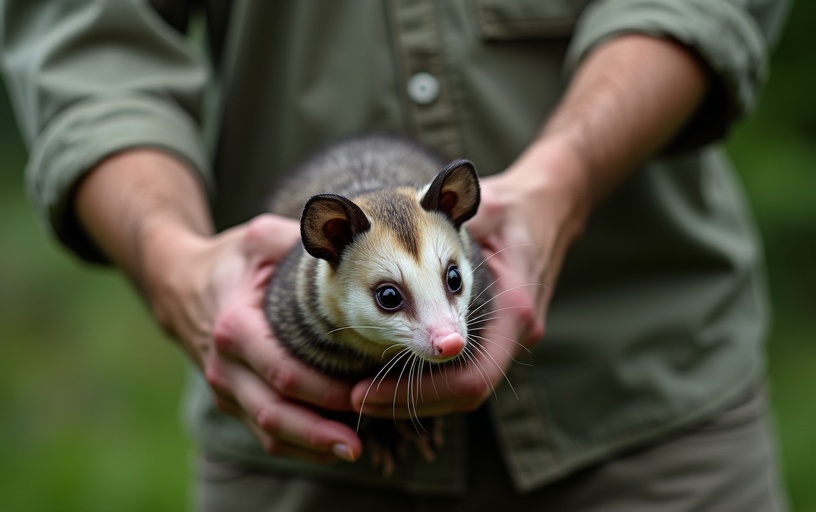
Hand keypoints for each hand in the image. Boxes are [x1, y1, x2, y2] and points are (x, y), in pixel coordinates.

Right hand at [144, 214, 363, 462]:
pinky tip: (329, 447)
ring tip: (352, 450)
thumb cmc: (231, 260)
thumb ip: (300, 238)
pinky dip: (296, 445)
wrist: (179, 285)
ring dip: (309, 446)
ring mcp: (225, 388)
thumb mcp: (260, 239)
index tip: (361, 395)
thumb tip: (349, 236)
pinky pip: (263, 433)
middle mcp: (224, 365)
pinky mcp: (232, 400)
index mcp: (234, 327)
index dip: (322, 389)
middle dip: (316, 433)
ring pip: (267, 431)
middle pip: (273, 412)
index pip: (282, 370)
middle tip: (358, 444)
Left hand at [350, 141, 590, 418]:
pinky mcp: (502, 337)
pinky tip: (391, 368)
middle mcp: (518, 332)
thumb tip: (387, 219)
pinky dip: (429, 376)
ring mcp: (513, 339)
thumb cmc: (509, 206)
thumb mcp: (479, 210)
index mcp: (512, 308)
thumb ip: (442, 221)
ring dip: (414, 393)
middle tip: (354, 396)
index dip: (414, 393)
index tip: (361, 390)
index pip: (467, 378)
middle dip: (406, 399)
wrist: (549, 207)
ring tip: (364, 389)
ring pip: (463, 389)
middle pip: (462, 394)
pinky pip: (465, 371)